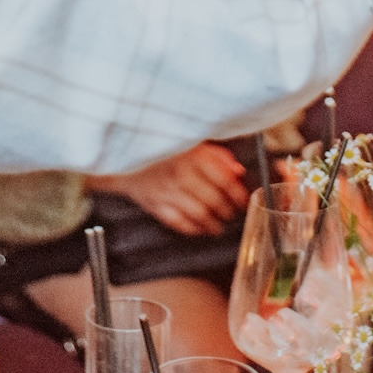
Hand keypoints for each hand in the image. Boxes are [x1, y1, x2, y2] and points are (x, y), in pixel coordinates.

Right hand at [86, 143, 249, 235]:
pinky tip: (201, 228)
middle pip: (214, 200)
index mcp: (193, 156)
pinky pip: (179, 223)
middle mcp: (181, 174)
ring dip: (214, 224)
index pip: (224, 180)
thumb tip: (238, 172)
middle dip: (228, 211)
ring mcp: (167, 191)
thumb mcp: (195, 143)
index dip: (238, 194)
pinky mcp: (156, 205)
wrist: (128, 156)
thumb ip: (218, 156)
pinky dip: (194, 229)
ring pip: (199, 215)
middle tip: (232, 213)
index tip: (243, 201)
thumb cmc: (166, 149)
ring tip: (219, 225)